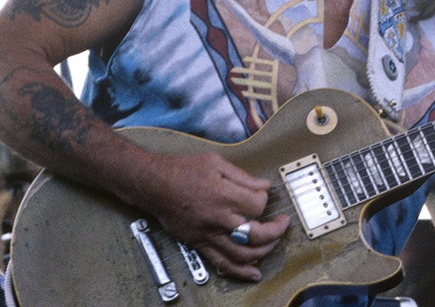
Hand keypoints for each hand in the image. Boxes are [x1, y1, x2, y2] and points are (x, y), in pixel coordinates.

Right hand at [139, 150, 291, 280]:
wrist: (152, 184)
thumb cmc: (181, 170)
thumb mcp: (215, 162)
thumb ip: (243, 177)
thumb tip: (264, 186)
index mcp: (223, 195)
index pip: (258, 205)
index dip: (266, 200)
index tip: (263, 195)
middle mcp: (217, 219)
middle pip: (256, 234)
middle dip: (276, 230)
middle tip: (282, 223)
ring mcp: (208, 234)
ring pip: (242, 254)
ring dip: (264, 251)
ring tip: (273, 243)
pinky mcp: (199, 243)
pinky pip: (222, 263)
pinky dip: (240, 271)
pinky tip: (253, 273)